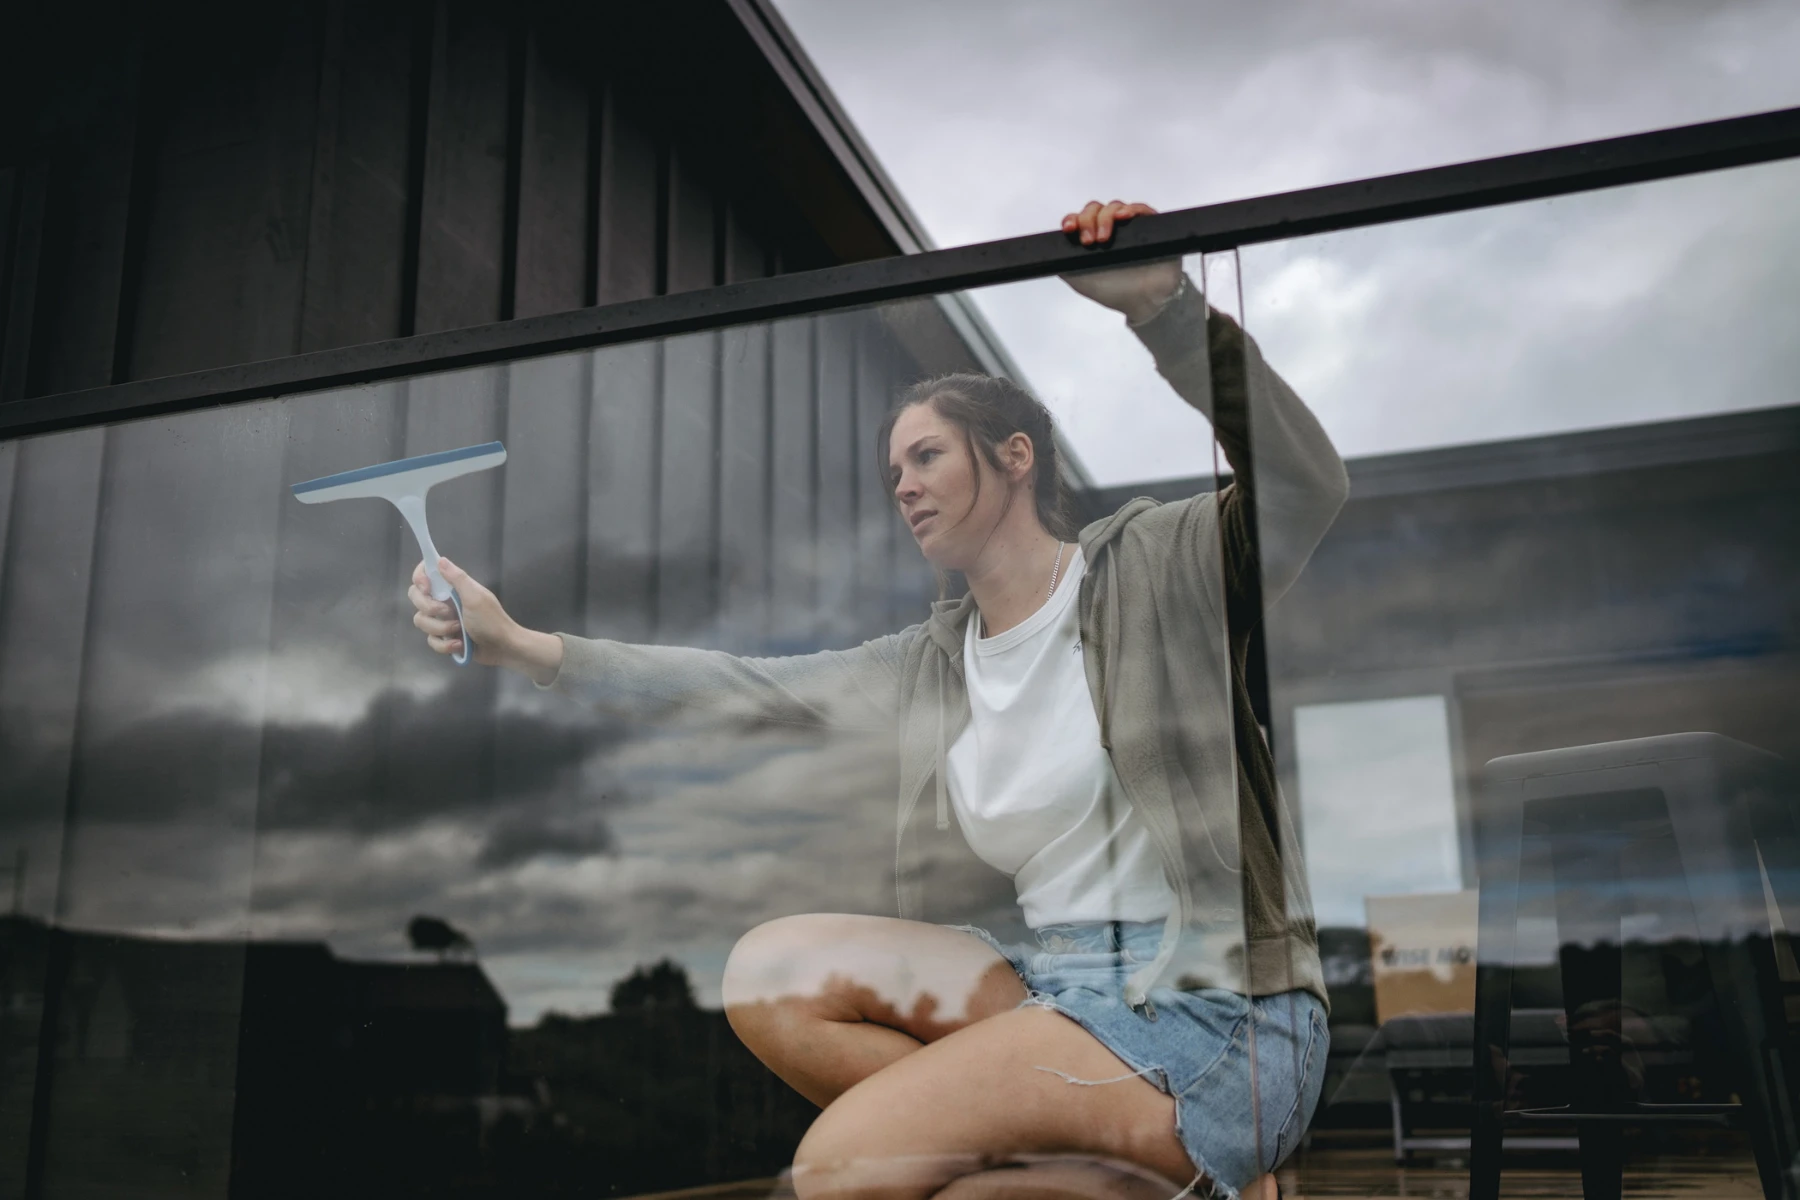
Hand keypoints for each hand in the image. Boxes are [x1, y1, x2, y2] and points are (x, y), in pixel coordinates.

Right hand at [409, 557, 561, 682]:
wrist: (503, 648)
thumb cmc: (492, 620)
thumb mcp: (475, 597)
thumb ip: (457, 578)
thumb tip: (440, 559)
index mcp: (453, 588)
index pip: (427, 575)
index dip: (420, 578)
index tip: (426, 587)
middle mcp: (445, 602)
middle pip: (417, 598)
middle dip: (429, 608)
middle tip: (449, 612)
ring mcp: (443, 621)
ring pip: (422, 621)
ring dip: (441, 628)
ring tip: (459, 630)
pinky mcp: (445, 639)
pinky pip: (431, 640)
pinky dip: (445, 645)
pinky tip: (460, 645)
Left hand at [1058, 200, 1182, 322]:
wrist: (1144, 302)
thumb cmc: (1114, 291)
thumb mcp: (1080, 280)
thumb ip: (1064, 265)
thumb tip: (1047, 255)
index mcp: (1092, 238)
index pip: (1079, 219)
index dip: (1072, 220)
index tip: (1069, 229)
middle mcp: (1110, 228)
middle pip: (1094, 209)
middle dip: (1087, 221)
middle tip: (1089, 242)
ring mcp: (1130, 226)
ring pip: (1114, 207)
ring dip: (1105, 218)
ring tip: (1105, 239)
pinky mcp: (1150, 225)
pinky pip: (1141, 209)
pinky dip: (1131, 209)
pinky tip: (1124, 216)